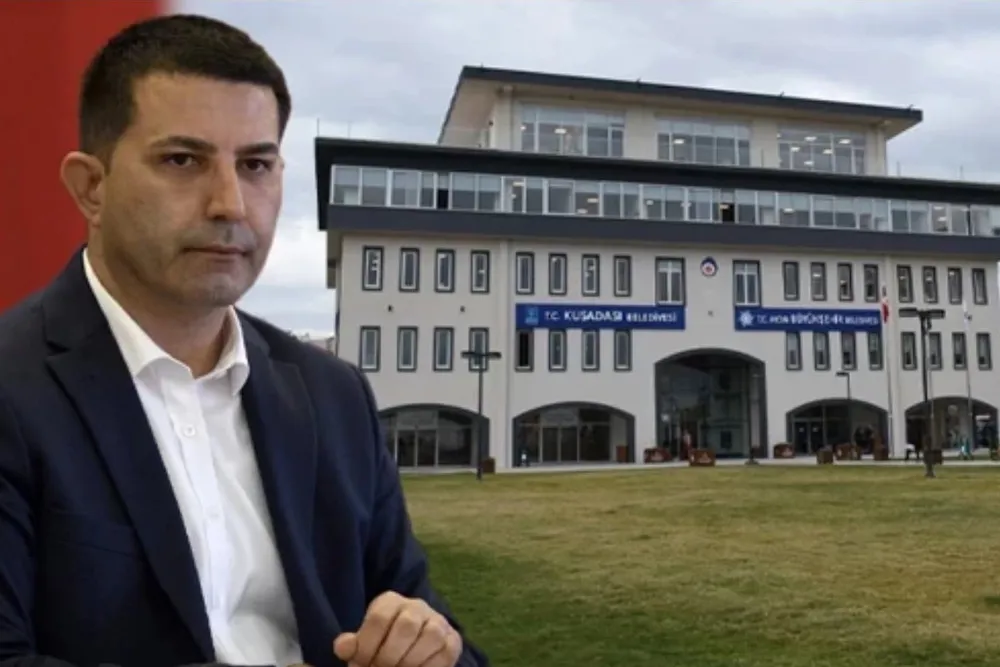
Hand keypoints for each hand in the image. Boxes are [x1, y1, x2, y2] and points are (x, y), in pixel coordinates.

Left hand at [333, 591, 461, 666]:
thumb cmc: (382, 643)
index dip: (367, 644)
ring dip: (411, 661)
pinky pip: (446, 652)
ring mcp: (437, 621)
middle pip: (407, 626)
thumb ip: (353, 645)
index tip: (358, 663)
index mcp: (390, 602)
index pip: (379, 617)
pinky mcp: (452, 639)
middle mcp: (416, 606)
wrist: (412, 643)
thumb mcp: (365, 641)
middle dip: (389, 655)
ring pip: (431, 635)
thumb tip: (343, 647)